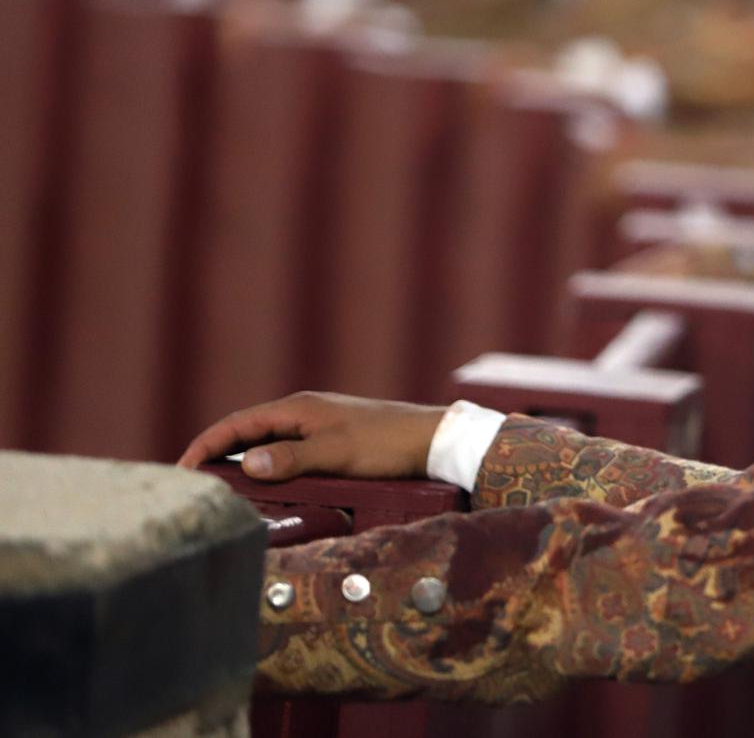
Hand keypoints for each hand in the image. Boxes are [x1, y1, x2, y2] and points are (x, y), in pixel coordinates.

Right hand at [177, 392, 446, 482]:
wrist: (432, 439)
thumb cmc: (386, 443)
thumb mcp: (336, 453)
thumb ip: (291, 458)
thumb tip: (245, 463)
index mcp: (298, 408)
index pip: (238, 424)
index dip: (206, 445)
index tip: (180, 469)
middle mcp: (304, 411)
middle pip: (248, 431)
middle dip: (216, 453)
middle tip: (191, 482)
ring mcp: (318, 424)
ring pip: (267, 441)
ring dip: (240, 460)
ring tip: (218, 486)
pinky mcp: (332, 438)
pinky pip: (286, 449)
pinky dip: (266, 463)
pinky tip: (264, 482)